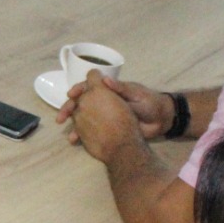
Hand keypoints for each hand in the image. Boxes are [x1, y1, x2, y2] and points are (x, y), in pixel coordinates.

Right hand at [56, 76, 171, 137]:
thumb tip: (104, 79)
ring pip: (84, 119)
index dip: (78, 90)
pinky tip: (78, 143)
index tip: (71, 95)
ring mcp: (104, 117)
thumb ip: (121, 89)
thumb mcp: (137, 94)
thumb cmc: (150, 103)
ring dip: (74, 126)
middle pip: (81, 104)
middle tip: (61, 118)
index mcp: (109, 91)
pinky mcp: (108, 129)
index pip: (89, 87)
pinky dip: (84, 137)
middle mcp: (103, 103)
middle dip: (69, 109)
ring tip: (70, 136)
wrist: (162, 121)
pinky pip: (92, 132)